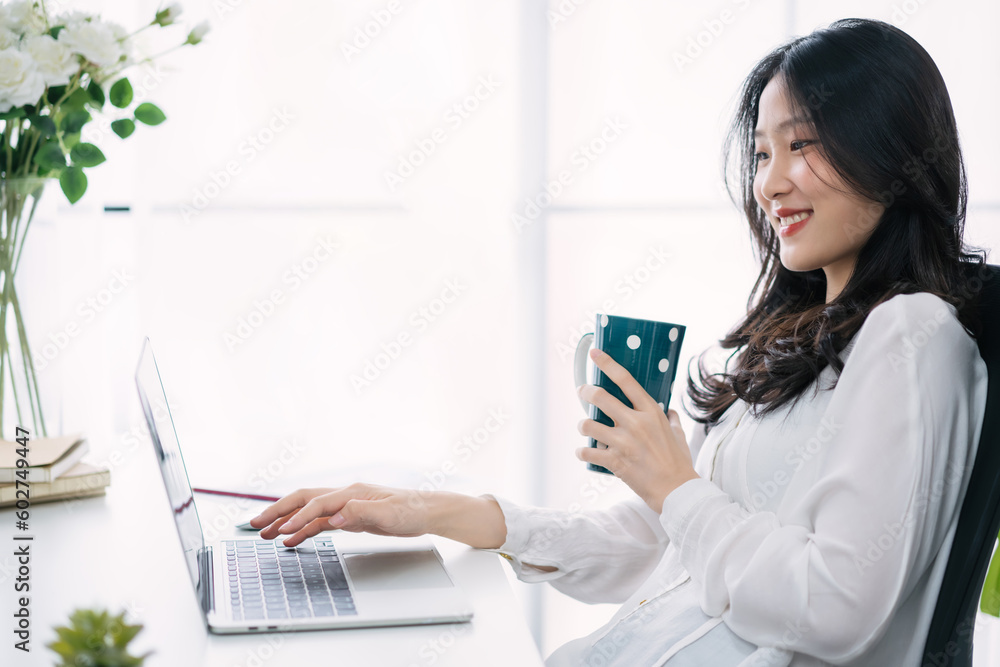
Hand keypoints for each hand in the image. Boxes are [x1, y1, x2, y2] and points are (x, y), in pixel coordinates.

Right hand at [249, 483, 435, 546]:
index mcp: (351, 493)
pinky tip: (290, 541)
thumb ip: (360, 513)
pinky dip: (302, 530)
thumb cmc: (411, 510)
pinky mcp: (349, 517)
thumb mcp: (389, 513)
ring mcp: (345, 506)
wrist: (426, 511)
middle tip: (254, 526)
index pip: (316, 504)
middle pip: (302, 501)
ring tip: (263, 535)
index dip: (297, 518)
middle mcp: (344, 496)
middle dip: (277, 512)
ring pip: (307, 511)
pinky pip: (319, 523)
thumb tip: (334, 518)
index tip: (279, 532)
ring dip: (285, 521)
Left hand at [577, 347, 698, 512]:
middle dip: (585, 391)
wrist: (677, 491)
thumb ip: (671, 419)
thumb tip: (670, 412)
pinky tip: (584, 453)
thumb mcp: (678, 434)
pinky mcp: (614, 461)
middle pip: (599, 397)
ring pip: (587, 424)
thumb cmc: (679, 462)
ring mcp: (623, 442)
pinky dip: (582, 453)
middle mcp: (635, 423)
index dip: (607, 364)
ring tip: (585, 428)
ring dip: (582, 425)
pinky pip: (587, 452)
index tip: (595, 354)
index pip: (625, 380)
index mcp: (651, 412)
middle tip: (582, 392)